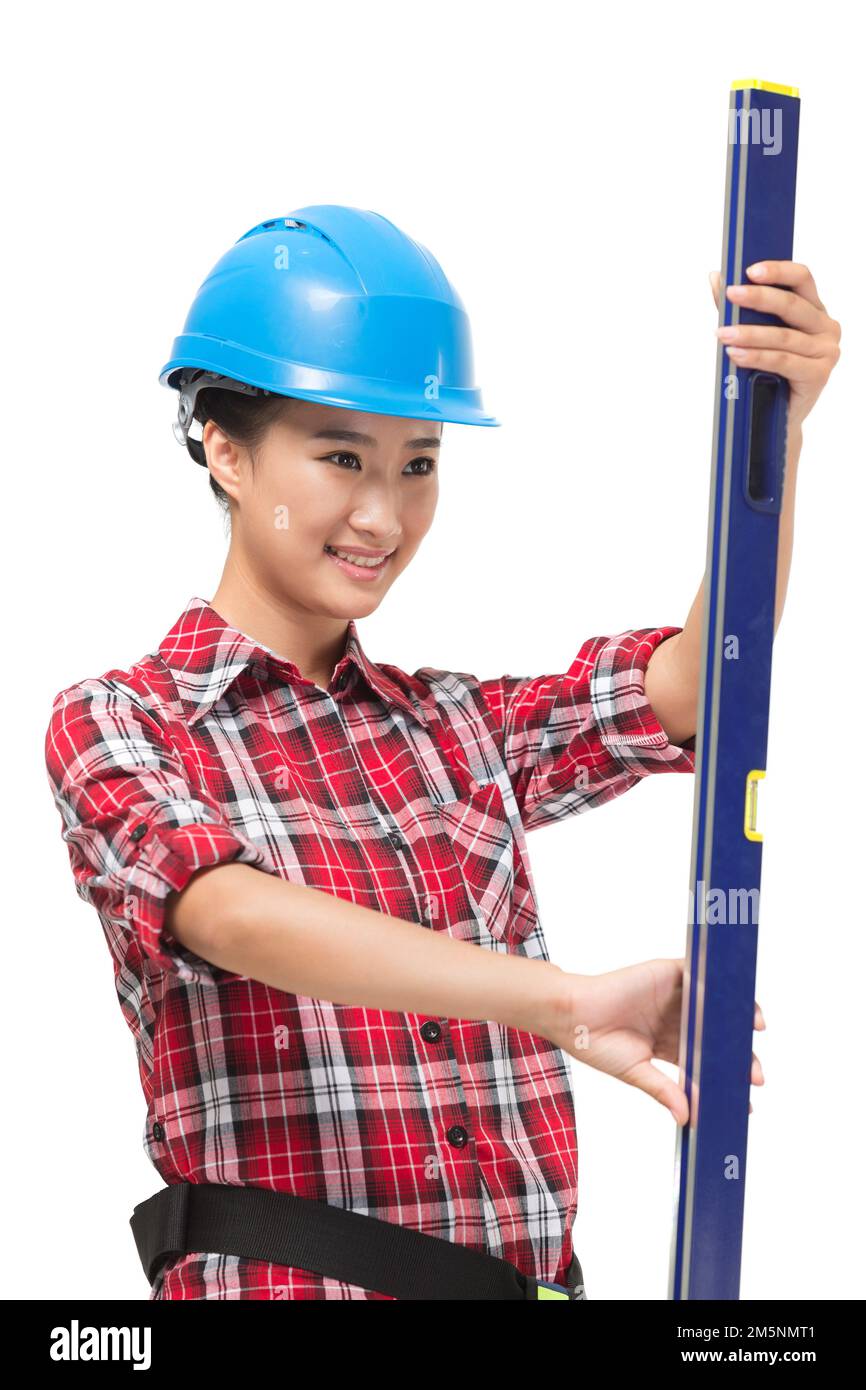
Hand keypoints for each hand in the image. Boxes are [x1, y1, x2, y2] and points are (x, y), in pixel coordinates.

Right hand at [547, 958, 764, 1125]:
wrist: (572, 1014)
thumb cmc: (595, 1044)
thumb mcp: (635, 1072)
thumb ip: (664, 1090)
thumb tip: (687, 1118)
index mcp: (666, 1044)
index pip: (705, 1062)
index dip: (725, 1078)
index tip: (746, 1101)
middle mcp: (674, 1019)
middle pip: (715, 1035)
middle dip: (737, 1055)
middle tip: (755, 1075)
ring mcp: (672, 996)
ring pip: (713, 1004)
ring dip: (735, 1016)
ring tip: (755, 1031)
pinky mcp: (667, 974)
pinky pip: (697, 974)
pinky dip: (716, 982)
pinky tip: (732, 996)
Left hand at [710, 261, 840, 429]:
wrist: (774, 418)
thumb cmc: (765, 372)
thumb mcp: (754, 335)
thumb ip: (738, 307)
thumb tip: (715, 277)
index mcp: (813, 310)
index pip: (802, 279)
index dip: (777, 271)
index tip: (749, 269)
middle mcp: (826, 327)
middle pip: (792, 305)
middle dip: (758, 298)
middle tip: (730, 295)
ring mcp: (826, 351)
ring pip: (784, 337)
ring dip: (750, 334)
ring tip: (722, 334)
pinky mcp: (819, 375)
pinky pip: (783, 362)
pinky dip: (757, 357)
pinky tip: (735, 354)